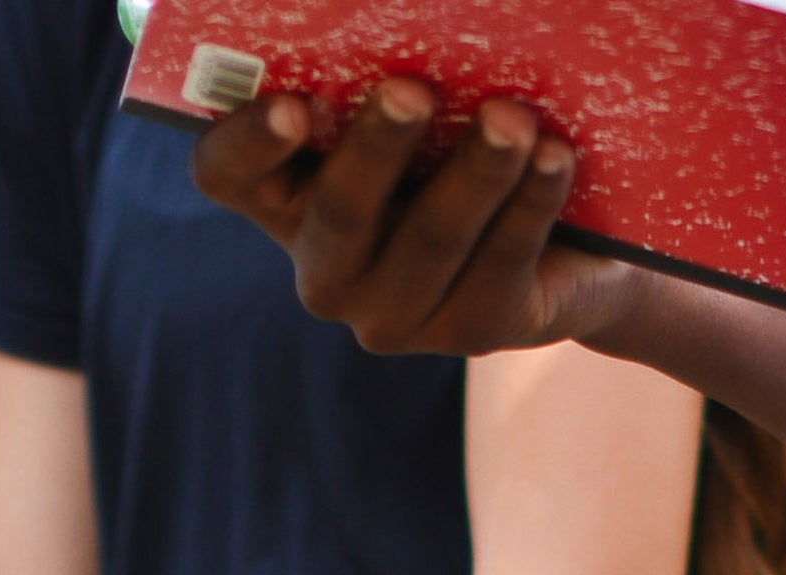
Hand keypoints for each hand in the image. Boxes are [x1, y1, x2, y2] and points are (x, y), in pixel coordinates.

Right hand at [190, 82, 632, 355]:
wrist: (558, 240)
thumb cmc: (455, 140)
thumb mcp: (409, 100)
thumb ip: (378, 64)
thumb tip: (403, 4)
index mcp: (286, 197)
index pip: (228, 175)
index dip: (248, 142)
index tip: (292, 105)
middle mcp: (328, 270)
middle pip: (339, 213)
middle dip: (378, 148)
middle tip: (412, 89)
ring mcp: (396, 314)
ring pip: (430, 241)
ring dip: (475, 171)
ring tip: (513, 116)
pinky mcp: (471, 332)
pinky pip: (500, 264)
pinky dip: (530, 203)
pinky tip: (555, 156)